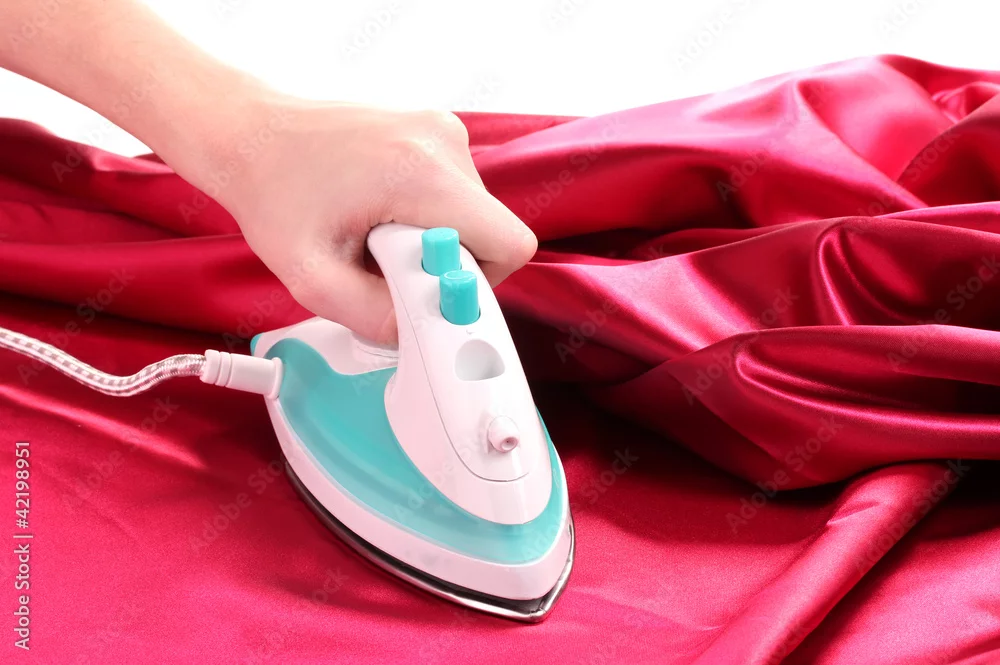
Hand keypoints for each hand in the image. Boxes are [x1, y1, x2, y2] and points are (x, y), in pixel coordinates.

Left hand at [190, 92, 537, 343]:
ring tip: (372, 235)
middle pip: (489, 235)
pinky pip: (454, 196)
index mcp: (422, 172)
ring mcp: (440, 130)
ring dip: (430, 242)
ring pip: (472, 217)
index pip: (508, 245)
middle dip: (444, 265)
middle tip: (383, 264)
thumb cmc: (271, 191)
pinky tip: (376, 215)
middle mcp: (442, 142)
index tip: (425, 288)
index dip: (478, 284)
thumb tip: (421, 336)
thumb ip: (374, 318)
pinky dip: (423, 218)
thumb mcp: (311, 277)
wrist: (249, 134)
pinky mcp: (432, 132)